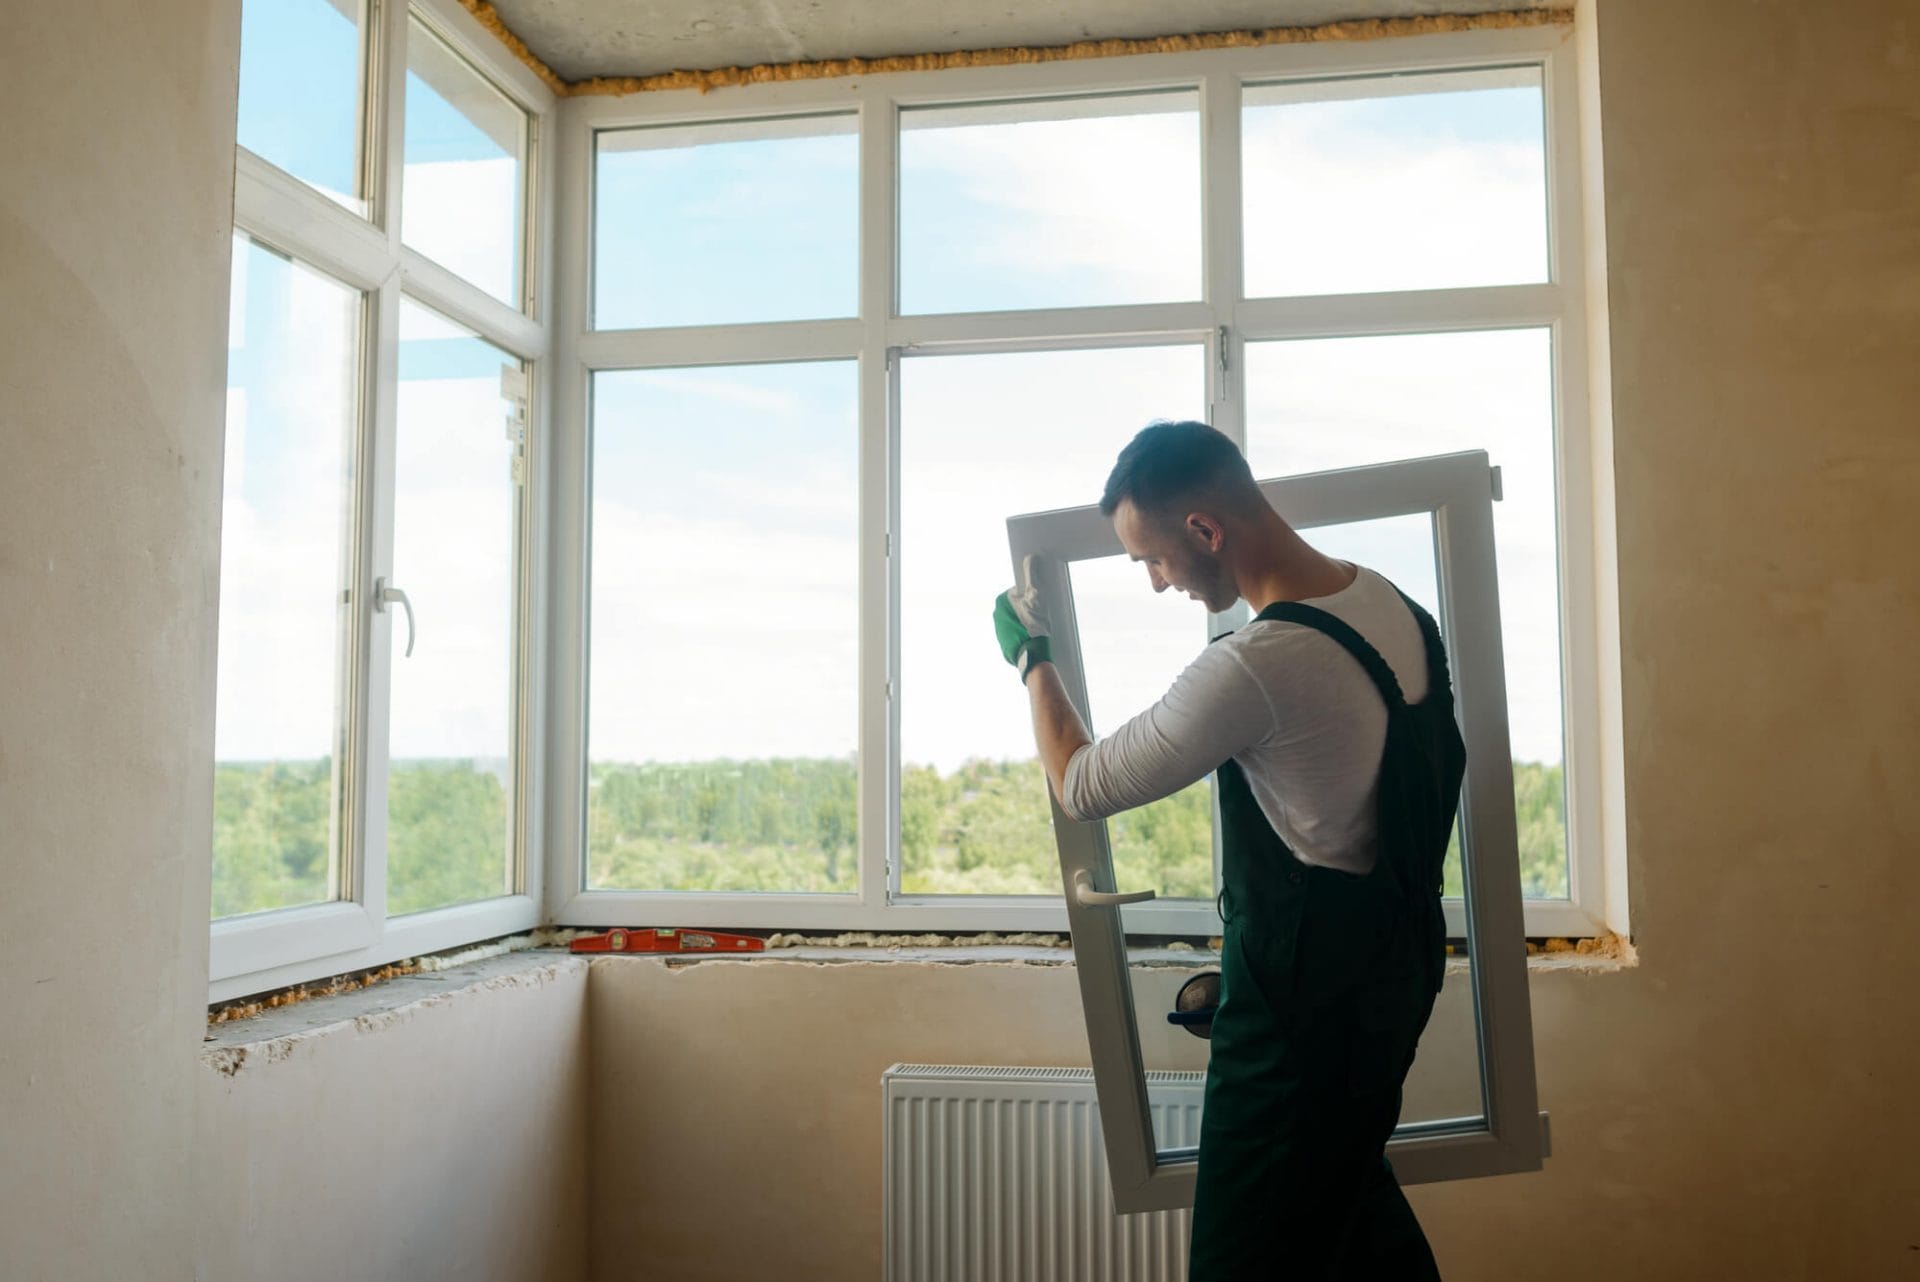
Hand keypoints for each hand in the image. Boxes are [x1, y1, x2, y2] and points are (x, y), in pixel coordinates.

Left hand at [993, 555, 1053, 683]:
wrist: (1033, 654)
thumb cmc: (1034, 623)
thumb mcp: (1035, 595)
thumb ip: (1032, 575)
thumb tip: (1030, 558)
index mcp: (1000, 602)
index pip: (1019, 591)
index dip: (1032, 594)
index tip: (1041, 600)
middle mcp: (997, 616)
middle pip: (1018, 606)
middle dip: (1030, 608)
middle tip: (1042, 614)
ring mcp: (1000, 631)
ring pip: (1018, 620)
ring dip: (1028, 621)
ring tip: (1040, 626)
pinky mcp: (1005, 644)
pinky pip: (1018, 634)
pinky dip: (1025, 634)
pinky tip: (1035, 637)